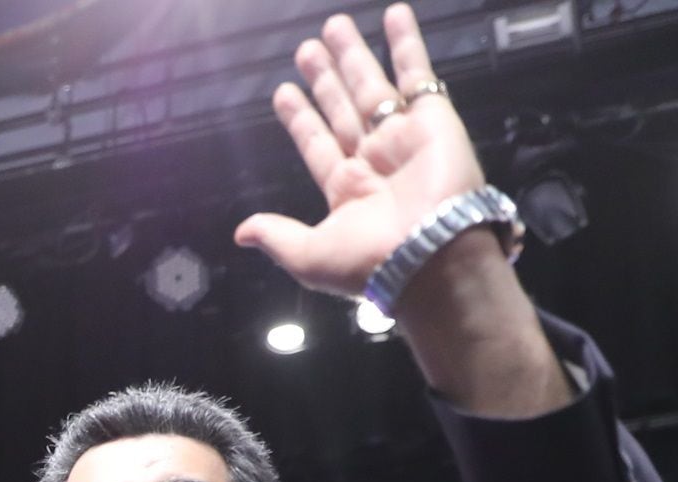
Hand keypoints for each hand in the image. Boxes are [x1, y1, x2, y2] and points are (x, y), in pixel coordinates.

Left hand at [236, 8, 488, 299]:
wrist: (432, 256)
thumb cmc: (370, 261)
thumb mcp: (309, 255)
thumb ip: (277, 236)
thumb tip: (243, 233)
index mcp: (346, 191)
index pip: (316, 144)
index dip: (300, 118)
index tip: (283, 92)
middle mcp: (373, 161)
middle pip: (341, 109)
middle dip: (324, 80)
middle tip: (306, 50)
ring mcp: (403, 137)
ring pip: (371, 87)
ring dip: (354, 56)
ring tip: (334, 26)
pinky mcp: (434, 119)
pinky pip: (418, 74)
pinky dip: (407, 43)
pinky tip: (395, 15)